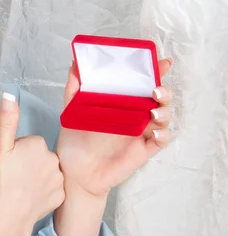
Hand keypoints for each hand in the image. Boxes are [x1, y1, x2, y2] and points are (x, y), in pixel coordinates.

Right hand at [0, 92, 65, 235]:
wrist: (6, 215)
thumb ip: (7, 121)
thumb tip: (8, 95)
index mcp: (38, 144)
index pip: (29, 142)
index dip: (17, 151)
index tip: (9, 162)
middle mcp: (54, 158)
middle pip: (40, 155)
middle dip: (29, 163)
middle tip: (13, 175)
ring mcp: (59, 178)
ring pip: (47, 172)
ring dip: (37, 177)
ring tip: (20, 187)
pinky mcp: (60, 196)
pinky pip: (52, 189)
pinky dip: (43, 193)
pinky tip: (30, 198)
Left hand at [56, 58, 173, 196]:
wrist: (75, 173)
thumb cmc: (75, 142)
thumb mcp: (71, 114)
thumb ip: (74, 91)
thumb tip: (73, 66)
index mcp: (121, 103)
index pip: (141, 84)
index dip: (154, 72)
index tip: (162, 62)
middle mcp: (134, 115)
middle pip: (158, 98)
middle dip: (163, 90)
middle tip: (155, 89)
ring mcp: (140, 133)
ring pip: (163, 117)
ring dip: (164, 111)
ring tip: (153, 111)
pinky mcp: (142, 150)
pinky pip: (160, 140)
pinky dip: (162, 134)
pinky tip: (154, 132)